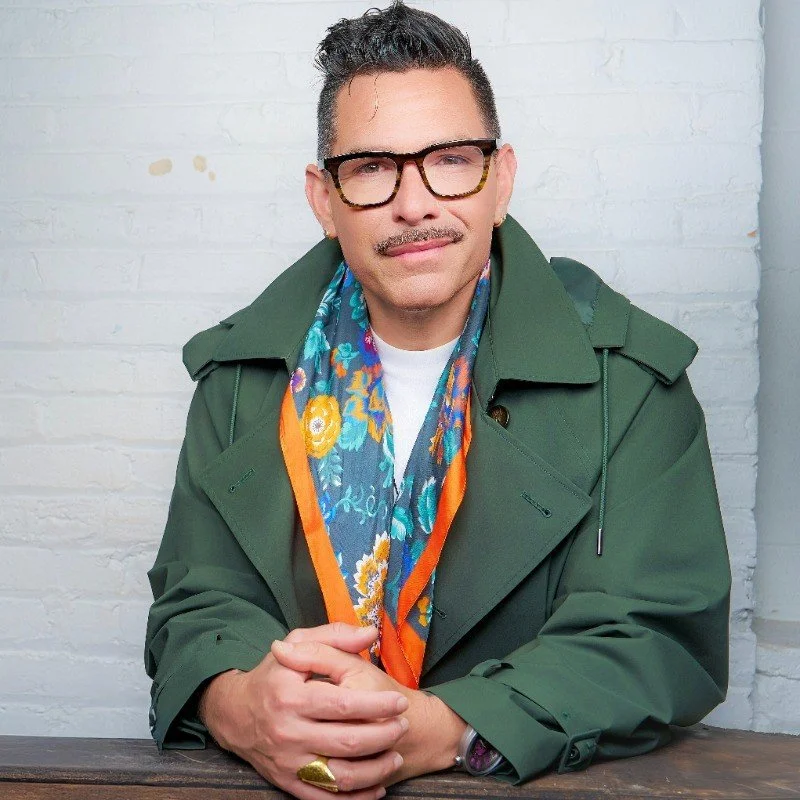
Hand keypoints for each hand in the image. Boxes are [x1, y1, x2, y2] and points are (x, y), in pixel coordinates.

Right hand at [199, 623, 408, 799]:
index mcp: (291, 696)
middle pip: (347, 741)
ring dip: (375, 769)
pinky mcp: (288, 783)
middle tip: (402, 727)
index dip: (377, 706)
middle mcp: (288, 731)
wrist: (235, 714)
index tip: (400, 702)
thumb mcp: (297, 645)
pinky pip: (326, 798)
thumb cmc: (273, 675)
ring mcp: (288, 761)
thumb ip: (335, 636)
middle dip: (383, 735)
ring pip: (341, 776)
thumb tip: (371, 632)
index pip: (343, 705)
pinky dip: (356, 798)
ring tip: (395, 755)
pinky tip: (377, 786)